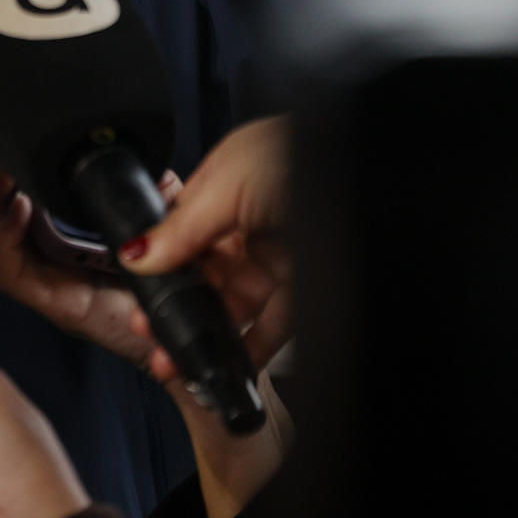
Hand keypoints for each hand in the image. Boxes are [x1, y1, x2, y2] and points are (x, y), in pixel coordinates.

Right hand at [0, 139, 176, 369]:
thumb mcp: (153, 219)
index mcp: (56, 237)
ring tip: (0, 169)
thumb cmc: (166, 285)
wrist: (188, 332)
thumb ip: (142, 188)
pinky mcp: (50, 303)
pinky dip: (7, 238)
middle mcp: (41, 257)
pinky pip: (10, 272)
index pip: (6, 197)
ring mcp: (42, 281)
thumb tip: (139, 152)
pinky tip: (18, 207)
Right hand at [121, 116, 292, 517]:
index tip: (141, 298)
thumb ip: (184, 223)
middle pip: (206, 272)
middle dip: (177, 306)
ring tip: (183, 360)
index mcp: (230, 183)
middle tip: (155, 335)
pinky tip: (229, 362)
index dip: (159, 266)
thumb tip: (136, 251)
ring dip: (207, 332)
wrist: (382, 174)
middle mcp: (253, 218)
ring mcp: (282, 253)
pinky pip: (274, 323)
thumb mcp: (233, 182)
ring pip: (235, 302)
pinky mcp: (311, 286)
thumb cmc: (311, 155)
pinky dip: (251, 346)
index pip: (182, 230)